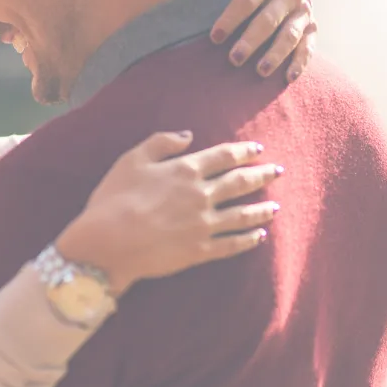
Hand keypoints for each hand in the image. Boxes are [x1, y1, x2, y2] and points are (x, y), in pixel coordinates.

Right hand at [55, 131, 281, 294]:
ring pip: (243, 214)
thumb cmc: (114, 198)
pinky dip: (249, 239)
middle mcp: (202, 195)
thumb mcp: (131, 160)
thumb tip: (188, 135)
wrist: (108, 243)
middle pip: (240, 182)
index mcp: (186, 170)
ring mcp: (204, 225)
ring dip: (261, 209)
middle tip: (278, 171)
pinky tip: (259, 236)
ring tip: (275, 206)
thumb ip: (161, 142)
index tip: (258, 149)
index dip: (243, 151)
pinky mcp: (200, 251)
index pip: (224, 156)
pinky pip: (233, 244)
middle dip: (261, 175)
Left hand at [214, 0, 316, 81]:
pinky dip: (299, 63)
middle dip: (251, 40)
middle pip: (269, 20)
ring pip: (289, 36)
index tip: (214, 37)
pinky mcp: (312, 29)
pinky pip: (308, 48)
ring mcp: (304, 11)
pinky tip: (288, 78)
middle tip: (233, 60)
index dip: (231, 18)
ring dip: (275, 55)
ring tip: (259, 71)